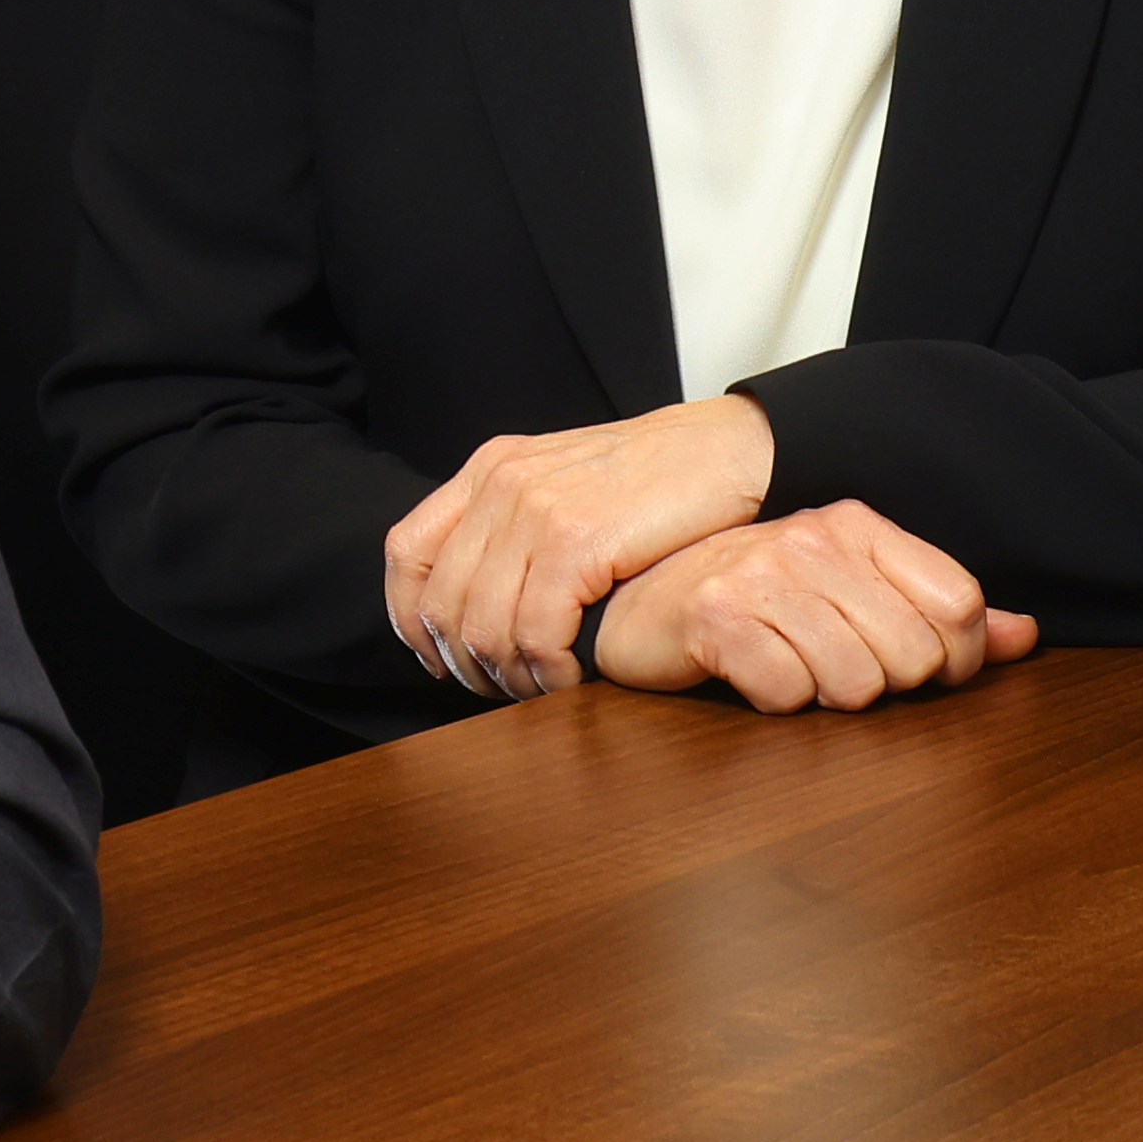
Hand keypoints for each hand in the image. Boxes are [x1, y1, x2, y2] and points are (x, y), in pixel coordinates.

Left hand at [383, 393, 779, 699]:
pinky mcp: (578, 538)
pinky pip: (534, 632)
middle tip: (505, 690)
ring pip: (483, 627)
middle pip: (441, 603)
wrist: (735, 450)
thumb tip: (479, 602)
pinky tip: (572, 678)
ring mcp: (536, 508)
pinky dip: (547, 671)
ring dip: (509, 677)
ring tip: (544, 689)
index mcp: (490, 468)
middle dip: (467, 665)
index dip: (410, 621)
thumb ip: (517, 525)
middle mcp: (502, 483)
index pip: (407, 554)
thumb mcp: (568, 485)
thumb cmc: (662, 480)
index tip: (440, 660)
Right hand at [586, 500, 1040, 708]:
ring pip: (855, 684)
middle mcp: (814, 540)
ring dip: (828, 697)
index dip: (956, 659)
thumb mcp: (852, 591)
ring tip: (796, 670)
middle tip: (841, 670)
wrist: (642, 602)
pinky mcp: (715, 618)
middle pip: (914, 655)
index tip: (924, 673)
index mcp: (858, 525)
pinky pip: (788, 695)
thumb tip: (1022, 636)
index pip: (960, 603)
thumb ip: (938, 613)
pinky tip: (756, 676)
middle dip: (887, 686)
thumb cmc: (756, 600)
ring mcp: (761, 575)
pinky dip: (777, 702)